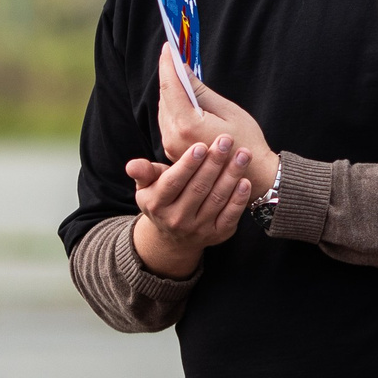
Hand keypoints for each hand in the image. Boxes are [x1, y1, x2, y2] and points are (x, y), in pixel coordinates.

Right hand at [126, 135, 251, 279]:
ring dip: (232, 175)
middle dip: (214, 162)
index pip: (174, 182)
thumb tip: (132, 165)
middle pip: (199, 188)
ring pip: (217, 199)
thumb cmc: (162, 198)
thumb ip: (144, 172)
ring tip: (242, 154)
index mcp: (157, 204)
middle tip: (226, 140)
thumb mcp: (148, 186)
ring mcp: (199, 229)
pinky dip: (239, 199)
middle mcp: (177, 219)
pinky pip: (230, 216)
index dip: (188, 164)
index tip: (201, 145)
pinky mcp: (218, 235)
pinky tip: (245, 181)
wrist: (175, 237)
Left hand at [154, 46, 277, 201]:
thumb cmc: (246, 142)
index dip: (168, 64)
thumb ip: (200, 91)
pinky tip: (184, 98)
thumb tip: (184, 69)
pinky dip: (174, 107)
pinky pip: (168, 123)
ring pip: (165, 111)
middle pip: (165, 99)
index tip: (169, 47)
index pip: (170, 87)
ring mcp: (172, 148)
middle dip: (169, 76)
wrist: (254, 176)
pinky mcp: (174, 153)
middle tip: (176, 55)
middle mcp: (173, 138)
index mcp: (186, 126)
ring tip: (181, 74)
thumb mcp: (226, 110)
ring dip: (171, 92)